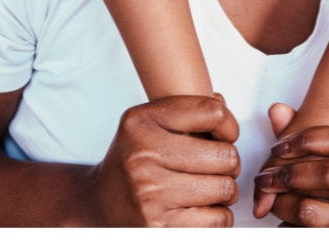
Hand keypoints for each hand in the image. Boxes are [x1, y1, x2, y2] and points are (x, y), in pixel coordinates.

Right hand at [88, 95, 240, 227]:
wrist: (99, 205)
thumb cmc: (135, 160)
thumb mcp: (147, 124)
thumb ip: (186, 110)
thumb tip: (222, 101)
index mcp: (141, 122)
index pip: (213, 112)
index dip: (229, 126)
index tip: (223, 136)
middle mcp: (143, 155)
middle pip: (226, 155)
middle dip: (229, 163)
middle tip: (216, 167)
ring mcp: (150, 194)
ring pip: (225, 188)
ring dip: (225, 191)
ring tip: (208, 188)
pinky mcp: (160, 226)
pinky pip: (219, 219)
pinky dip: (219, 216)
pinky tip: (203, 209)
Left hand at [255, 121, 328, 227]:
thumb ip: (309, 138)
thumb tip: (275, 110)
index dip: (307, 139)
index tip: (278, 147)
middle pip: (328, 173)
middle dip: (289, 174)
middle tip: (265, 178)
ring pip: (311, 211)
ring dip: (282, 204)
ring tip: (271, 201)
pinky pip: (308, 233)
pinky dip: (290, 228)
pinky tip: (286, 223)